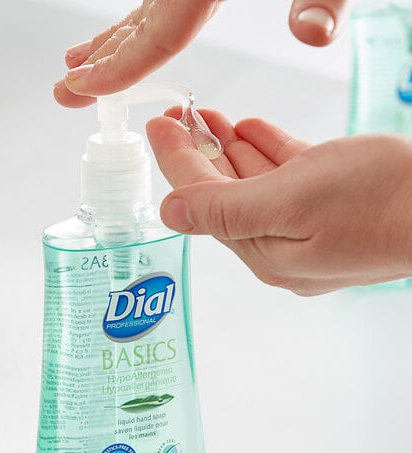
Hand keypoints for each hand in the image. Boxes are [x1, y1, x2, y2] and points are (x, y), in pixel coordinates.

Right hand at [55, 0, 349, 107]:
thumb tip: (313, 36)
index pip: (159, 33)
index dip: (120, 67)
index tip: (85, 88)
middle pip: (138, 25)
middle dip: (101, 63)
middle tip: (64, 92)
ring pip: (141, 12)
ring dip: (108, 44)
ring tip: (76, 66)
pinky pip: (155, 2)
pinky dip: (133, 24)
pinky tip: (118, 35)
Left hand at [146, 109, 411, 294]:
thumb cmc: (379, 203)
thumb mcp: (289, 203)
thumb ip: (223, 209)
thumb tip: (169, 213)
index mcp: (264, 252)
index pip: (203, 201)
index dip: (176, 160)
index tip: (156, 126)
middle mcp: (279, 246)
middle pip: (224, 194)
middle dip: (199, 152)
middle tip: (179, 116)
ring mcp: (306, 229)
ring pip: (254, 183)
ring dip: (230, 149)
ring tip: (207, 117)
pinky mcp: (331, 209)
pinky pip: (286, 179)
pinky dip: (266, 153)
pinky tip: (249, 131)